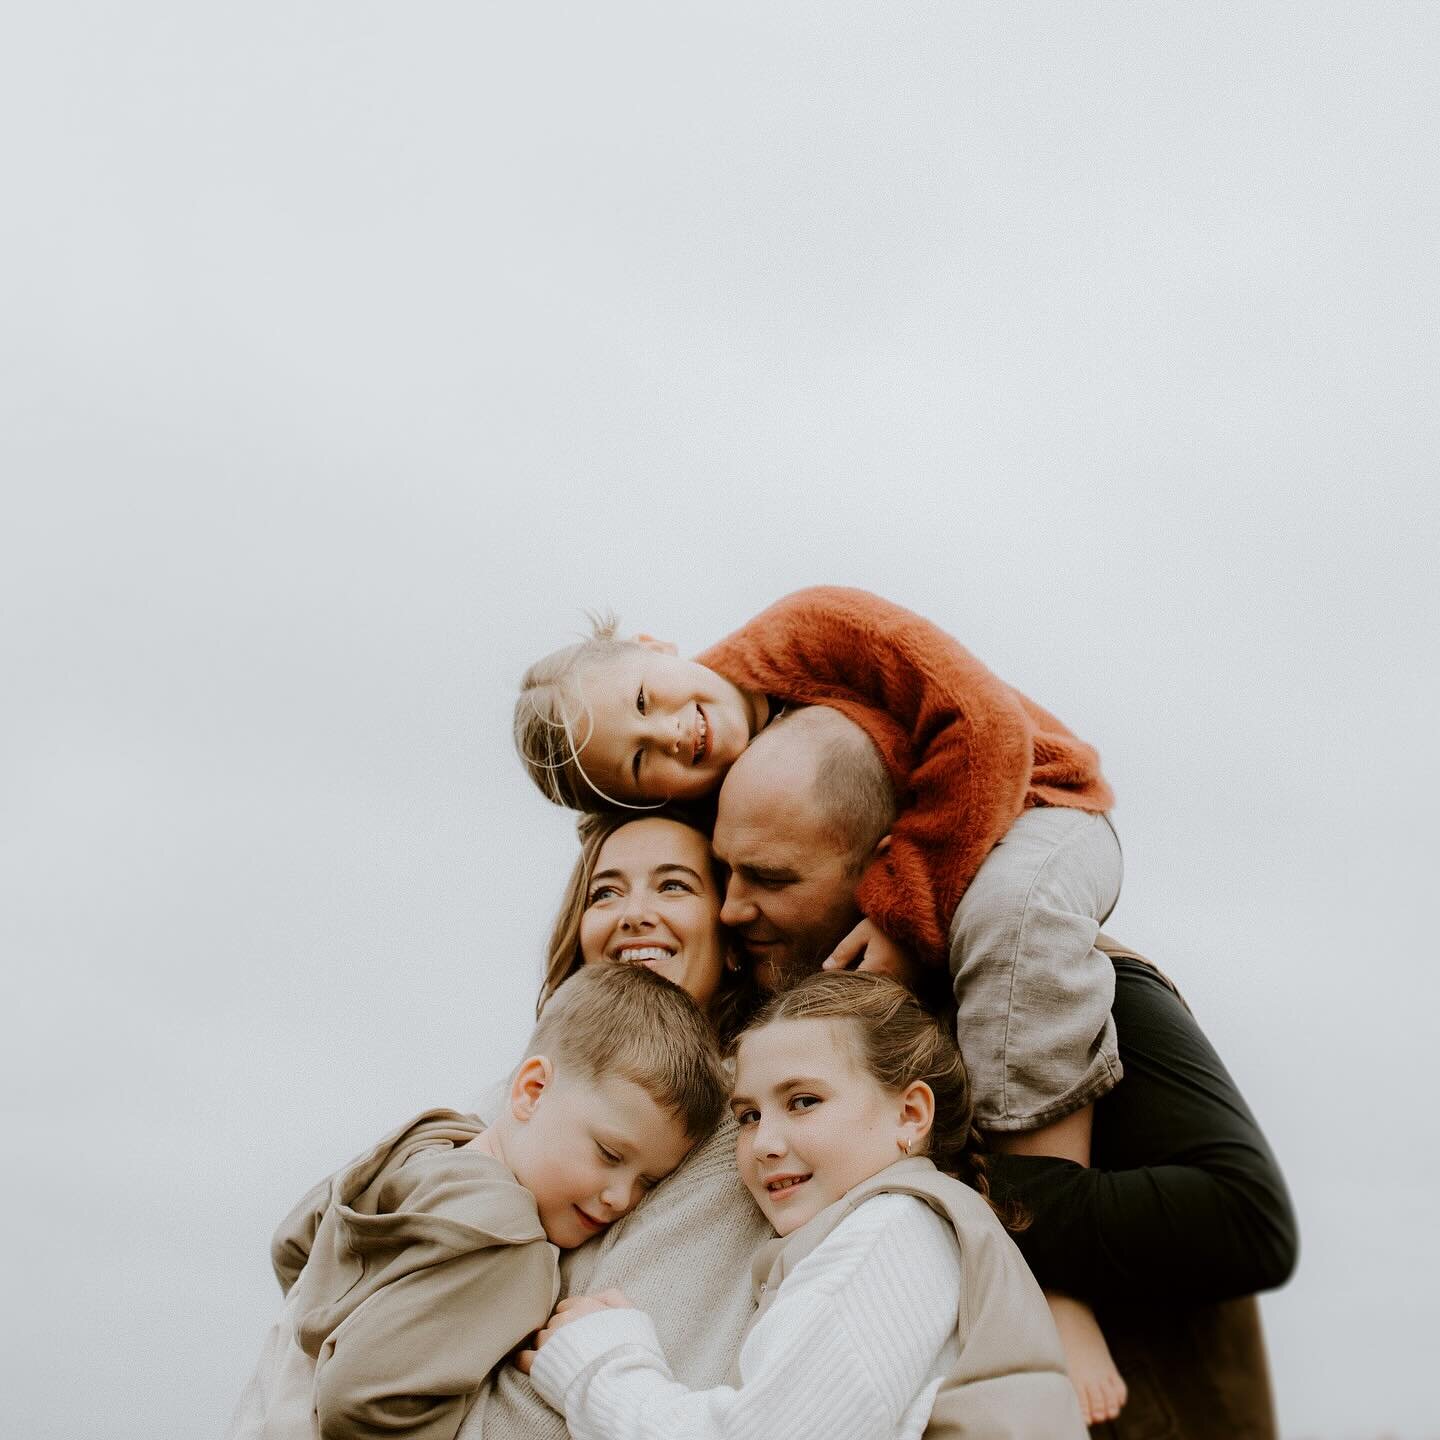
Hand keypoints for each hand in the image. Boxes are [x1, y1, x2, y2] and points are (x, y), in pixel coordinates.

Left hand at [514, 1290, 632, 1372]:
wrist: (622, 1384)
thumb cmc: (631, 1352)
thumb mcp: (633, 1315)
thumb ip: (615, 1298)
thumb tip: (597, 1295)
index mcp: (586, 1306)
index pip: (567, 1307)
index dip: (572, 1321)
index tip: (578, 1335)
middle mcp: (565, 1319)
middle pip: (554, 1323)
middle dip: (560, 1336)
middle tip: (573, 1353)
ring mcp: (550, 1342)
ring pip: (540, 1339)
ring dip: (547, 1349)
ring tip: (561, 1365)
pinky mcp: (539, 1366)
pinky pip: (522, 1358)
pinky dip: (525, 1361)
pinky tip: (533, 1367)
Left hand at [823, 919, 922, 989]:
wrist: (922, 923)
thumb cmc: (890, 925)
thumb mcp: (863, 932)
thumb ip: (844, 950)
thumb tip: (826, 968)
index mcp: (875, 970)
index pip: (850, 986)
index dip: (838, 982)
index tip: (830, 977)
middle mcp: (889, 983)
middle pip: (862, 993)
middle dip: (851, 987)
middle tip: (843, 976)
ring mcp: (901, 986)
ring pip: (875, 994)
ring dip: (865, 988)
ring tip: (860, 972)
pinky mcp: (910, 984)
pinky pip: (888, 992)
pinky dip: (878, 986)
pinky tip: (874, 975)